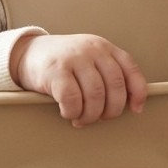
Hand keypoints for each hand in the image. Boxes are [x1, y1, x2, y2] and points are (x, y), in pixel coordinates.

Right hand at [11, 33, 147, 126]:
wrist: (29, 52)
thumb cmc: (64, 63)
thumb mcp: (90, 60)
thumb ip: (108, 74)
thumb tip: (132, 103)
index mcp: (105, 48)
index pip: (130, 69)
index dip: (138, 92)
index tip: (136, 109)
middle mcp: (92, 50)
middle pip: (115, 86)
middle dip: (111, 110)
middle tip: (100, 118)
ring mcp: (74, 58)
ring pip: (95, 95)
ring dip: (91, 115)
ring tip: (82, 119)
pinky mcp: (55, 71)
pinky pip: (72, 99)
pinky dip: (73, 112)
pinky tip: (68, 112)